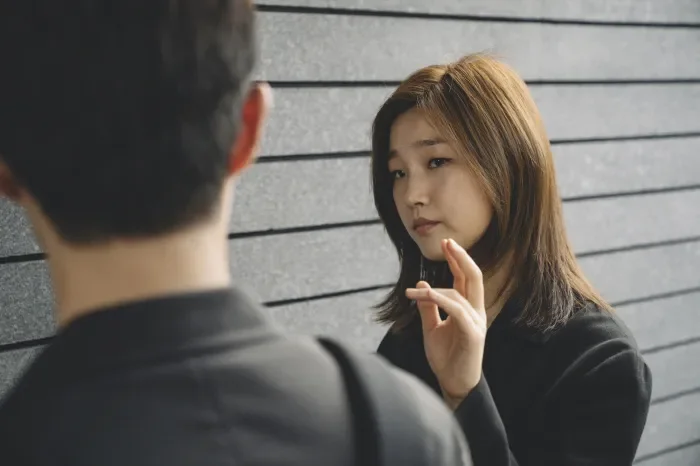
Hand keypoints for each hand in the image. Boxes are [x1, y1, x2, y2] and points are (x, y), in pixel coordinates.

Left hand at [405, 238, 486, 409]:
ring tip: (411, 292)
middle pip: (473, 277)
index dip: (457, 260)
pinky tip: (423, 295)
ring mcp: (476, 322)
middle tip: (447, 242)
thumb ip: (428, 308)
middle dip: (460, 258)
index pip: (465, 279)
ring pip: (458, 294)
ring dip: (432, 290)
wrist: (453, 385)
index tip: (446, 243)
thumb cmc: (446, 358)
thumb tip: (421, 285)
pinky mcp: (473, 334)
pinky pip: (457, 310)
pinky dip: (439, 299)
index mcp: (467, 309)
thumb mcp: (432, 328)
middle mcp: (475, 312)